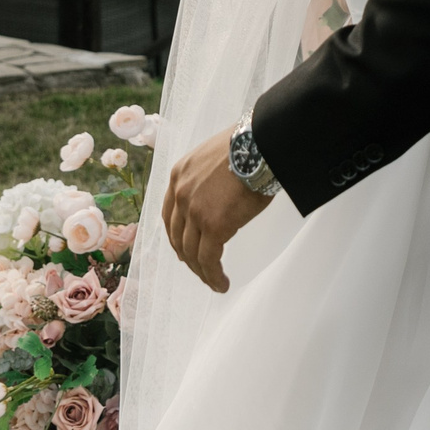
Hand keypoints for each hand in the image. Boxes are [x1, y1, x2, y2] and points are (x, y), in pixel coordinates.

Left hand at [160, 125, 272, 292]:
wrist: (261, 145)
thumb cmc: (248, 147)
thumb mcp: (214, 157)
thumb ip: (206, 178)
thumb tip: (217, 195)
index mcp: (179, 175)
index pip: (169, 213)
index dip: (175, 235)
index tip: (182, 248)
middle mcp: (180, 194)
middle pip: (177, 236)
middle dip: (187, 257)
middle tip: (199, 269)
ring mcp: (194, 211)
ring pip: (191, 252)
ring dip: (202, 271)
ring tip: (214, 282)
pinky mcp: (214, 226)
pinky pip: (209, 260)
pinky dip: (213, 276)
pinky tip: (222, 284)